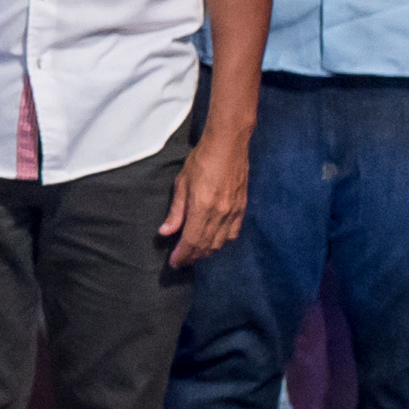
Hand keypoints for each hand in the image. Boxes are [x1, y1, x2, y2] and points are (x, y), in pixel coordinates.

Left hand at [160, 134, 249, 269]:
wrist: (228, 144)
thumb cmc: (202, 159)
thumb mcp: (182, 183)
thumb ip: (176, 211)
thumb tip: (166, 232)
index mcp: (202, 207)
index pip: (191, 241)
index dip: (182, 255)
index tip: (174, 263)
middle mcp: (220, 214)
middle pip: (206, 245)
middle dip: (193, 257)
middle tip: (182, 262)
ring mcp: (233, 212)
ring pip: (220, 243)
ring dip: (207, 252)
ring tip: (196, 255)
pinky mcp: (242, 208)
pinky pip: (233, 233)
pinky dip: (223, 243)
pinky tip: (215, 244)